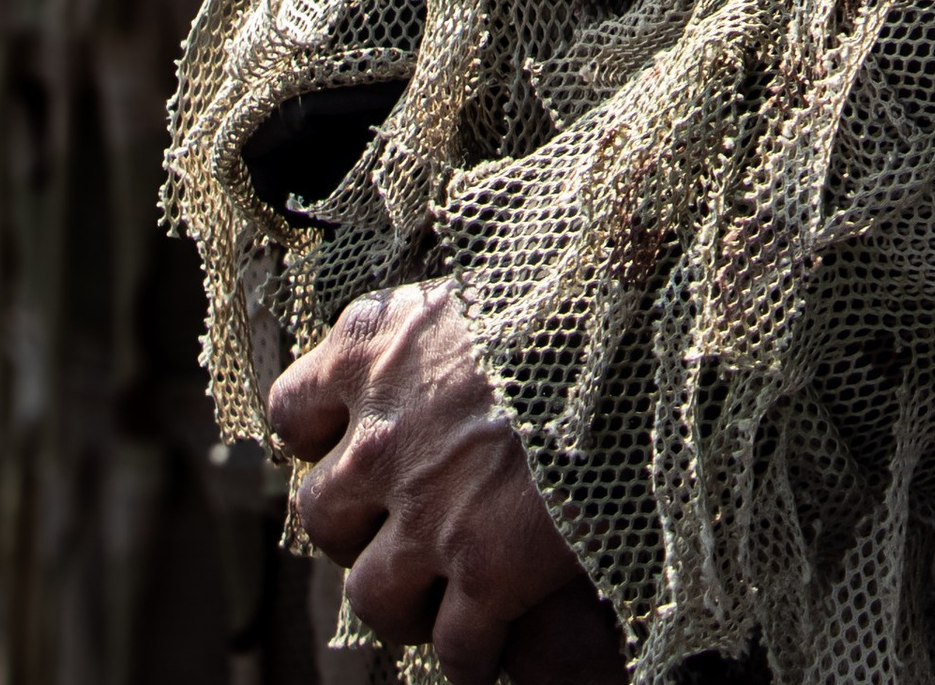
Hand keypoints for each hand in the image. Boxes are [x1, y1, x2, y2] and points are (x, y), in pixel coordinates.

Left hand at [269, 281, 625, 684]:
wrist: (642, 329)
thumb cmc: (571, 294)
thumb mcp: (478, 288)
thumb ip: (431, 331)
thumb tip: (435, 350)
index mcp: (371, 348)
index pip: (292, 413)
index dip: (322, 438)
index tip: (354, 443)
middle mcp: (380, 436)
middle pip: (322, 516)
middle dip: (360, 527)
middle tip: (404, 523)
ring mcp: (430, 511)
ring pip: (371, 596)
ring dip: (404, 599)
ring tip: (441, 595)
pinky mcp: (488, 571)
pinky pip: (456, 648)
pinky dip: (472, 653)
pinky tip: (493, 641)